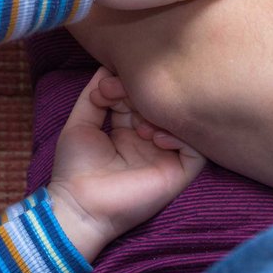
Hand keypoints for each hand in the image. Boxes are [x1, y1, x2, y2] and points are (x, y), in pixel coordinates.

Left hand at [46, 68, 203, 260]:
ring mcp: (165, 156)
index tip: (107, 86)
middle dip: (142, 95)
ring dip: (161, 114)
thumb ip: (93, 96)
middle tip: (120, 95)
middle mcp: (149, 140)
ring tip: (138, 122)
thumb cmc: (75, 168)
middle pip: (160, 106)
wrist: (78, 205)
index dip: (126, 86)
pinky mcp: (178, 174)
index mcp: (128, 130)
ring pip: (180, 122)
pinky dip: (180, 136)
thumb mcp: (80, 123)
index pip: (139, 97)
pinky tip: (154, 136)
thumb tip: (107, 67)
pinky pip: (196, 150)